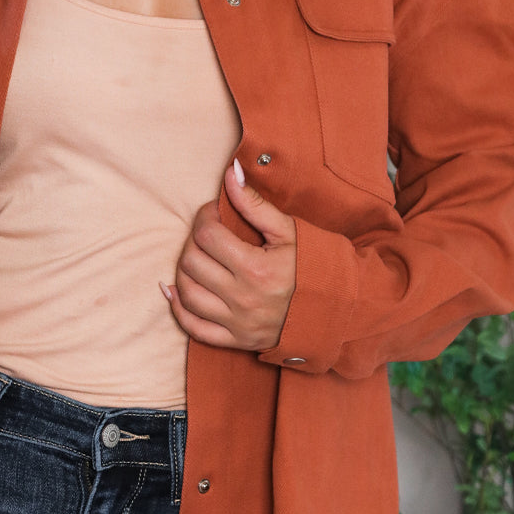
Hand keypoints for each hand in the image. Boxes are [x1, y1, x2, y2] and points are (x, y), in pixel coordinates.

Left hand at [162, 160, 296, 350]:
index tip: (213, 212)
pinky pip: (194, 328)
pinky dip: (179, 309)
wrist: (338, 309)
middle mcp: (243, 298)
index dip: (204, 216)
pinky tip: (176, 291)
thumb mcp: (289, 230)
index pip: (207, 235)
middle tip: (208, 234)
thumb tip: (230, 172)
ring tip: (198, 257)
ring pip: (187, 294)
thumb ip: (255, 203)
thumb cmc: (314, 265)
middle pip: (192, 262)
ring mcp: (238, 323)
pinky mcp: (237, 341)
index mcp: (256, 268)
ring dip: (184, 271)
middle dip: (193, 241)